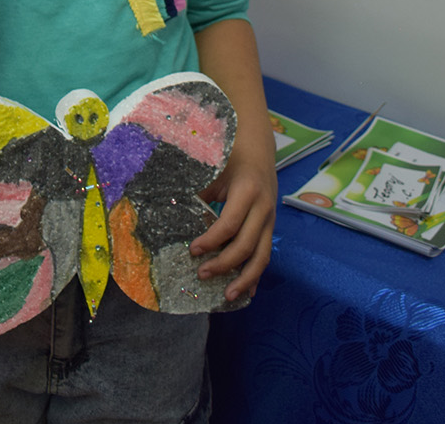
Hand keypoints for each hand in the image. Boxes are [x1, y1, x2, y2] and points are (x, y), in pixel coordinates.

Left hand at [191, 145, 276, 302]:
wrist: (258, 146)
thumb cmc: (230, 155)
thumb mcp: (215, 167)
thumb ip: (201, 189)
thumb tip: (174, 212)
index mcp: (248, 190)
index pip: (230, 224)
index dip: (211, 241)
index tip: (193, 250)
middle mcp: (263, 207)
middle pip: (247, 245)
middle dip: (225, 264)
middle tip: (202, 275)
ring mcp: (270, 218)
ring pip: (262, 256)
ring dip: (245, 278)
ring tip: (228, 296)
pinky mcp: (270, 226)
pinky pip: (265, 254)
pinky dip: (255, 274)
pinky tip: (246, 291)